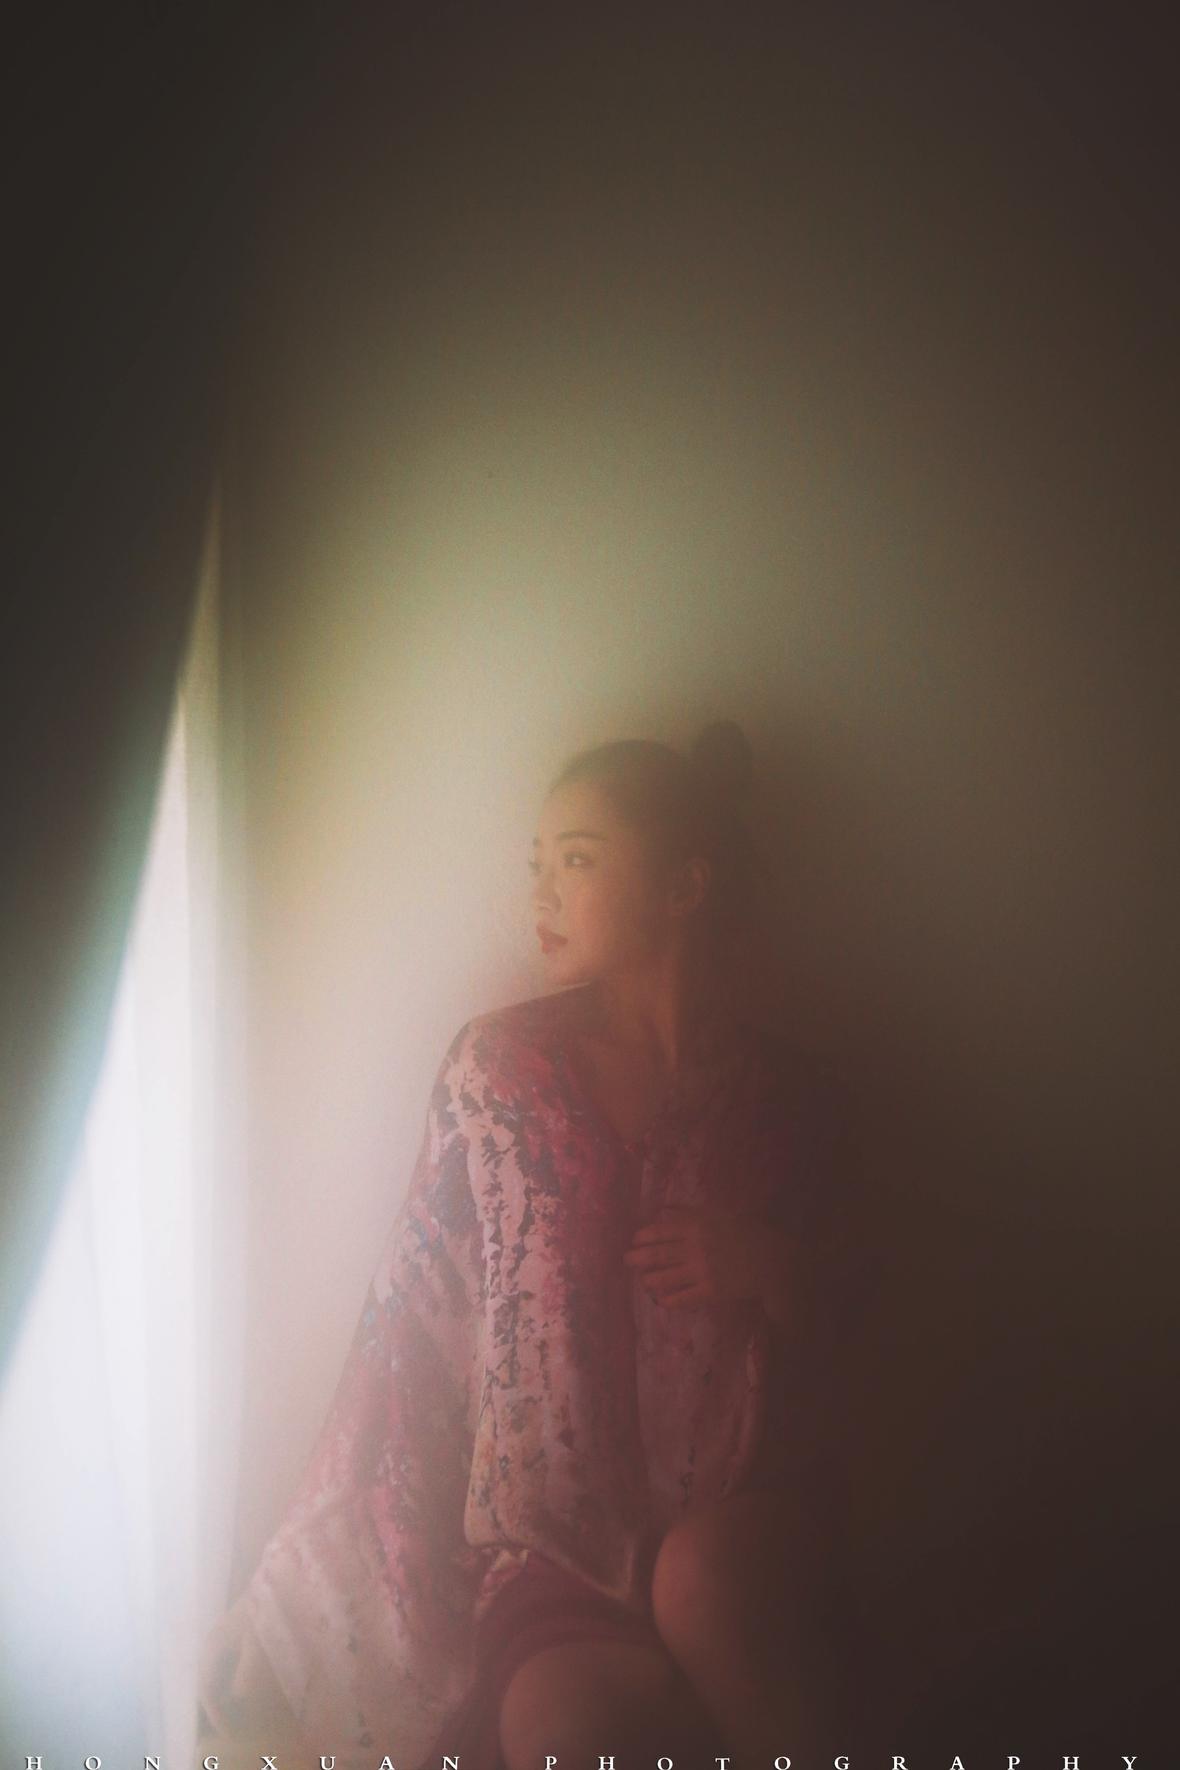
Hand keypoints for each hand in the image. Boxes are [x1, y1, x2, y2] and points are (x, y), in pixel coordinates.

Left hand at [623, 1203, 789, 1310]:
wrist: (771, 1260)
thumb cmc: (745, 1232)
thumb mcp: (718, 1212)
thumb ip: (690, 1211)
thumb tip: (664, 1209)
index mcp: (697, 1225)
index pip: (659, 1231)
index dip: (642, 1237)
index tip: (635, 1240)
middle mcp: (695, 1247)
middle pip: (656, 1255)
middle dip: (636, 1259)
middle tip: (627, 1261)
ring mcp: (701, 1271)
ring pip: (664, 1278)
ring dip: (648, 1280)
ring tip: (642, 1280)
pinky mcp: (710, 1292)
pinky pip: (681, 1298)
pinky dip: (667, 1300)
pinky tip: (660, 1299)